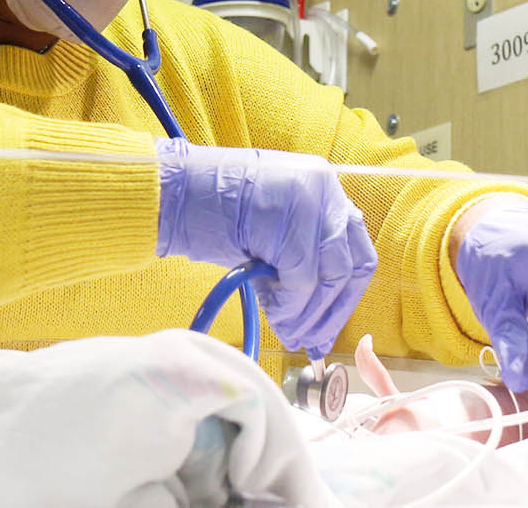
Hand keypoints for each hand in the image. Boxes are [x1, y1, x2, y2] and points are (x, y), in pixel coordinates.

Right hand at [155, 138, 376, 358]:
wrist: (171, 191)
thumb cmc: (209, 212)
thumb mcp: (267, 231)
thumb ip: (296, 263)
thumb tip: (309, 320)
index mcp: (323, 187)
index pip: (356, 250)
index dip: (345, 296)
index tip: (327, 326)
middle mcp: (324, 187)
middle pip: (352, 265)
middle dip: (333, 311)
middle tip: (312, 340)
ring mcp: (309, 200)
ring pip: (330, 276)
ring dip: (309, 315)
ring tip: (288, 333)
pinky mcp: (288, 219)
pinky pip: (302, 280)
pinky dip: (290, 307)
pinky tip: (275, 316)